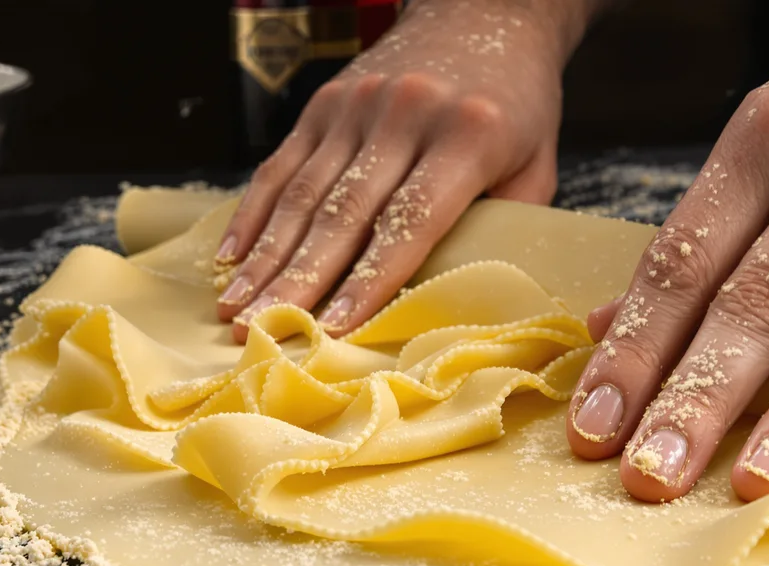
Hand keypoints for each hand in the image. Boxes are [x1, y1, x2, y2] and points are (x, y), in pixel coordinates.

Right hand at [214, 1, 593, 342]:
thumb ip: (505, 228)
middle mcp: (404, 114)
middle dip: (298, 281)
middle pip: (342, 213)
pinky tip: (231, 258)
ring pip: (302, 194)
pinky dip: (253, 215)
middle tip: (260, 332)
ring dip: (265, 259)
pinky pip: (282, 165)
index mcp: (467, 134)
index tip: (334, 329)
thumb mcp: (537, 164)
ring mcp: (358, 103)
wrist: (483, 13)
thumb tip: (458, 299)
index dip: (370, 280)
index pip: (411, 221)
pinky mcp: (326, 100)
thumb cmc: (516, 105)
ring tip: (235, 310)